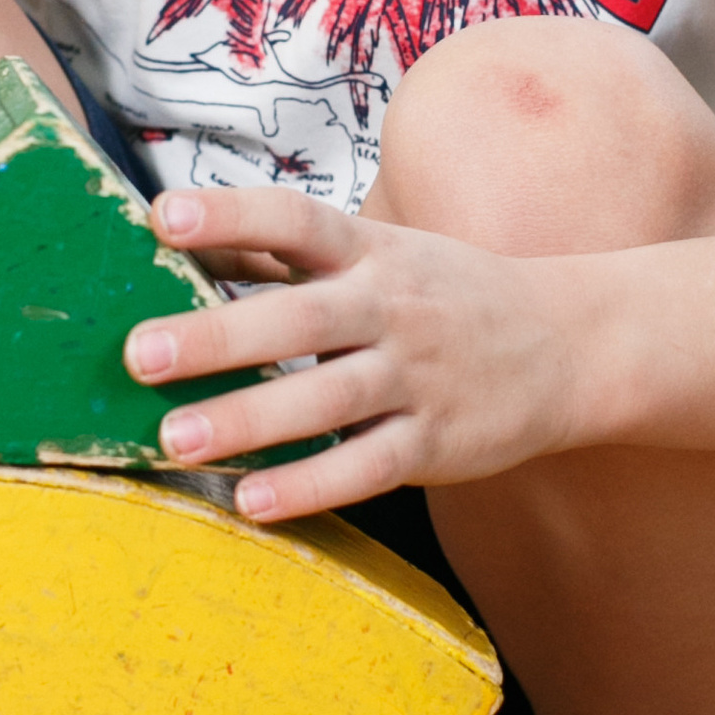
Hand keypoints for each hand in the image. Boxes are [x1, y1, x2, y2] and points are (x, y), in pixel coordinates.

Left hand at [124, 186, 588, 522]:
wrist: (571, 344)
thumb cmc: (446, 293)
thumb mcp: (381, 251)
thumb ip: (286, 251)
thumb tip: (178, 232)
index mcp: (372, 251)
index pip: (297, 220)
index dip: (231, 214)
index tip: (163, 217)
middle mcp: (392, 307)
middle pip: (300, 317)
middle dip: (219, 335)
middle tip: (142, 354)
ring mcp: (417, 377)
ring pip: (327, 399)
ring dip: (249, 419)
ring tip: (176, 438)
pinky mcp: (435, 444)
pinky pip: (366, 467)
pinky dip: (310, 485)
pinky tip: (252, 499)